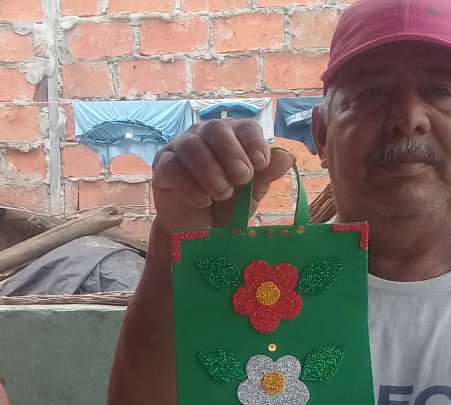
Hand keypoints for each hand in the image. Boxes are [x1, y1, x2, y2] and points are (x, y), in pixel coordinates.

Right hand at [149, 118, 295, 236]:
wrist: (198, 232)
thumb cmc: (227, 208)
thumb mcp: (250, 195)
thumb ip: (266, 175)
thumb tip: (288, 156)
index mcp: (233, 138)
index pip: (244, 126)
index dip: (253, 142)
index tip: (261, 163)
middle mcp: (205, 136)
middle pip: (216, 129)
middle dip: (231, 153)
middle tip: (242, 179)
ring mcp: (181, 149)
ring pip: (192, 146)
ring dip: (210, 170)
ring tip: (222, 194)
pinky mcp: (162, 167)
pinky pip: (172, 167)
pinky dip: (189, 184)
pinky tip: (202, 201)